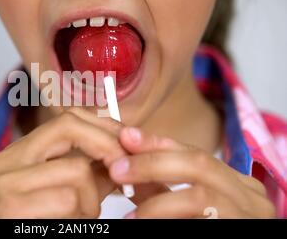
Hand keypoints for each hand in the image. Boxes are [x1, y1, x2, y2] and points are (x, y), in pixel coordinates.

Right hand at [0, 108, 125, 218]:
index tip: (128, 143)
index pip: (66, 118)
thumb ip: (95, 169)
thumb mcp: (72, 191)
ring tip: (81, 217)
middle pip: (68, 126)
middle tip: (124, 173)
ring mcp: (5, 182)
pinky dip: (81, 216)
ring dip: (93, 199)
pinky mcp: (11, 206)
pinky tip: (68, 227)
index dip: (103, 126)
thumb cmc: (46, 225)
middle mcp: (6, 160)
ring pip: (77, 170)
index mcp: (19, 152)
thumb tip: (129, 148)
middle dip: (106, 147)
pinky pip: (69, 199)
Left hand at [109, 127, 275, 218]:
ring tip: (129, 216)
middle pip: (198, 163)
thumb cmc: (203, 227)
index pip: (193, 152)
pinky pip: (201, 221)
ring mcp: (249, 217)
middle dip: (152, 163)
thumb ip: (158, 187)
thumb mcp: (181, 206)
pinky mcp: (239, 233)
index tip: (125, 137)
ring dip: (157, 202)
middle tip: (117, 169)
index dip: (157, 143)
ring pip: (200, 195)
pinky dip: (165, 219)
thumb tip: (123, 165)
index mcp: (235, 182)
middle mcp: (249, 195)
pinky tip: (141, 224)